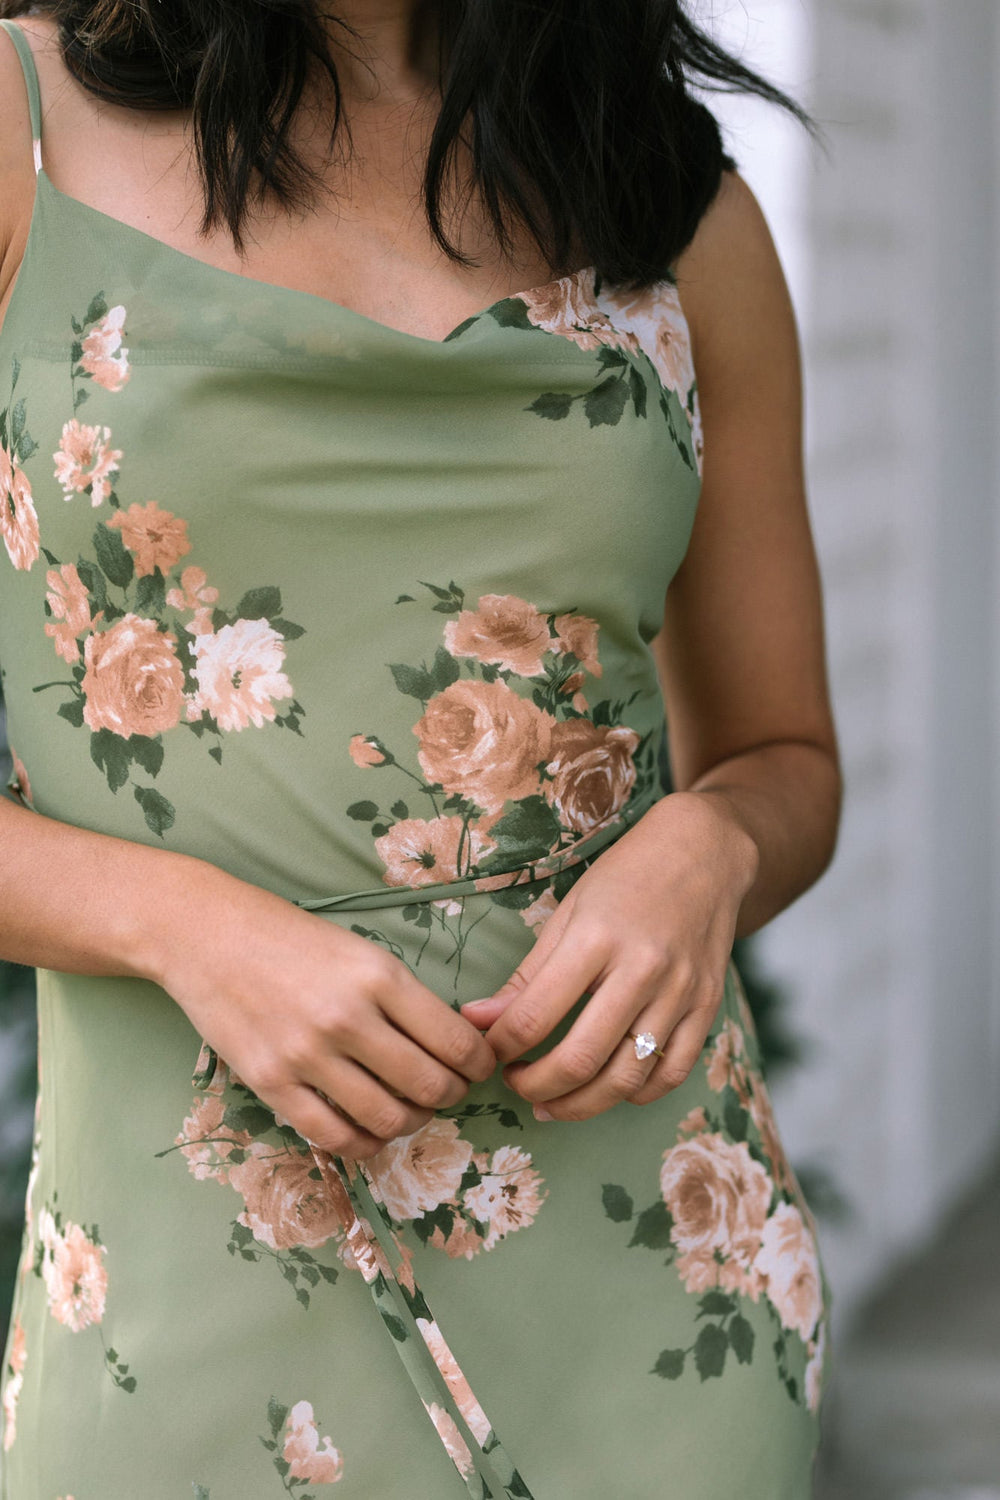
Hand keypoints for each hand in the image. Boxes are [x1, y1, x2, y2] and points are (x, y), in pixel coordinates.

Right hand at [154, 871, 496, 1158]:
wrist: (206, 934)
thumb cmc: (290, 937)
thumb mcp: (360, 951)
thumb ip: (403, 997)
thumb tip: (453, 1044)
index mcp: (378, 976)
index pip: (456, 1042)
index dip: (480, 1065)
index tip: (479, 1067)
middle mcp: (347, 1018)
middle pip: (430, 1086)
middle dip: (452, 1096)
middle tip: (449, 1090)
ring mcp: (306, 1055)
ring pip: (388, 1119)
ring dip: (413, 1122)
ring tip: (411, 1110)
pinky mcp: (271, 1083)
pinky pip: (334, 1136)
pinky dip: (365, 1142)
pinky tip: (370, 1130)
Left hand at [460, 793, 757, 1120]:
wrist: (705, 852)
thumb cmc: (627, 877)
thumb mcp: (568, 912)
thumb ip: (527, 975)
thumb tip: (478, 1020)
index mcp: (596, 938)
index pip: (535, 1016)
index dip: (502, 1047)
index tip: (488, 1052)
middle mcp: (642, 969)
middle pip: (580, 1059)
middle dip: (534, 1086)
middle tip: (515, 1084)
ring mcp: (680, 993)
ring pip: (626, 1079)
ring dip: (579, 1104)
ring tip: (551, 1102)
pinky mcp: (708, 1007)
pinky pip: (671, 1073)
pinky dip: (635, 1095)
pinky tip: (607, 1089)